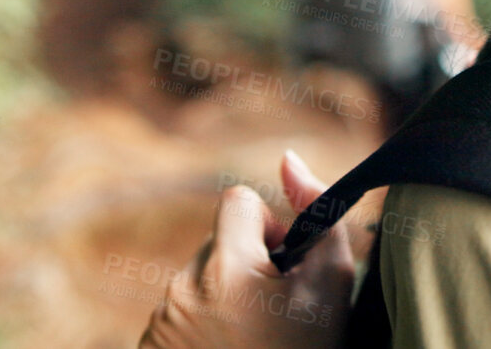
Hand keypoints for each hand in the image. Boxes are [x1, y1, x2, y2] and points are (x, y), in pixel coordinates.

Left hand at [138, 150, 354, 348]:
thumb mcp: (331, 292)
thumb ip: (320, 218)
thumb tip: (289, 160)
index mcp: (225, 267)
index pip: (238, 200)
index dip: (268, 226)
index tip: (284, 268)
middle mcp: (182, 289)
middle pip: (219, 245)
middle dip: (247, 267)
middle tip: (275, 314)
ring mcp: (160, 324)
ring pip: (200, 283)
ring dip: (225, 301)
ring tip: (252, 343)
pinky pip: (178, 318)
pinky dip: (202, 331)